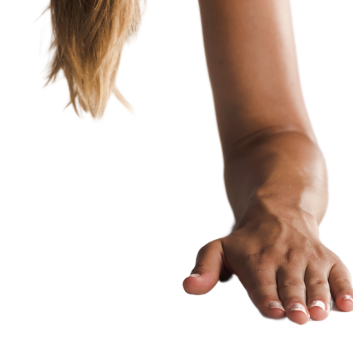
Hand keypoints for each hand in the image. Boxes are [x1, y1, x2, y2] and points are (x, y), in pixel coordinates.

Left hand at [182, 208, 352, 323]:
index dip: (268, 298)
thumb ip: (205, 270)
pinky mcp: (329, 259)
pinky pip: (341, 274)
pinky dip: (346, 289)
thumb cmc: (246, 241)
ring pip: (316, 281)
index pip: (262, 284)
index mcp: (257, 260)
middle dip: (294, 301)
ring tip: (320, 314)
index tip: (274, 311)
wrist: (279, 207)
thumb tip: (188, 288)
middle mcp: (284, 259)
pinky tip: (348, 306)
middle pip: (290, 285)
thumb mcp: (219, 249)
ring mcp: (309, 258)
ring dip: (319, 298)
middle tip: (299, 317)